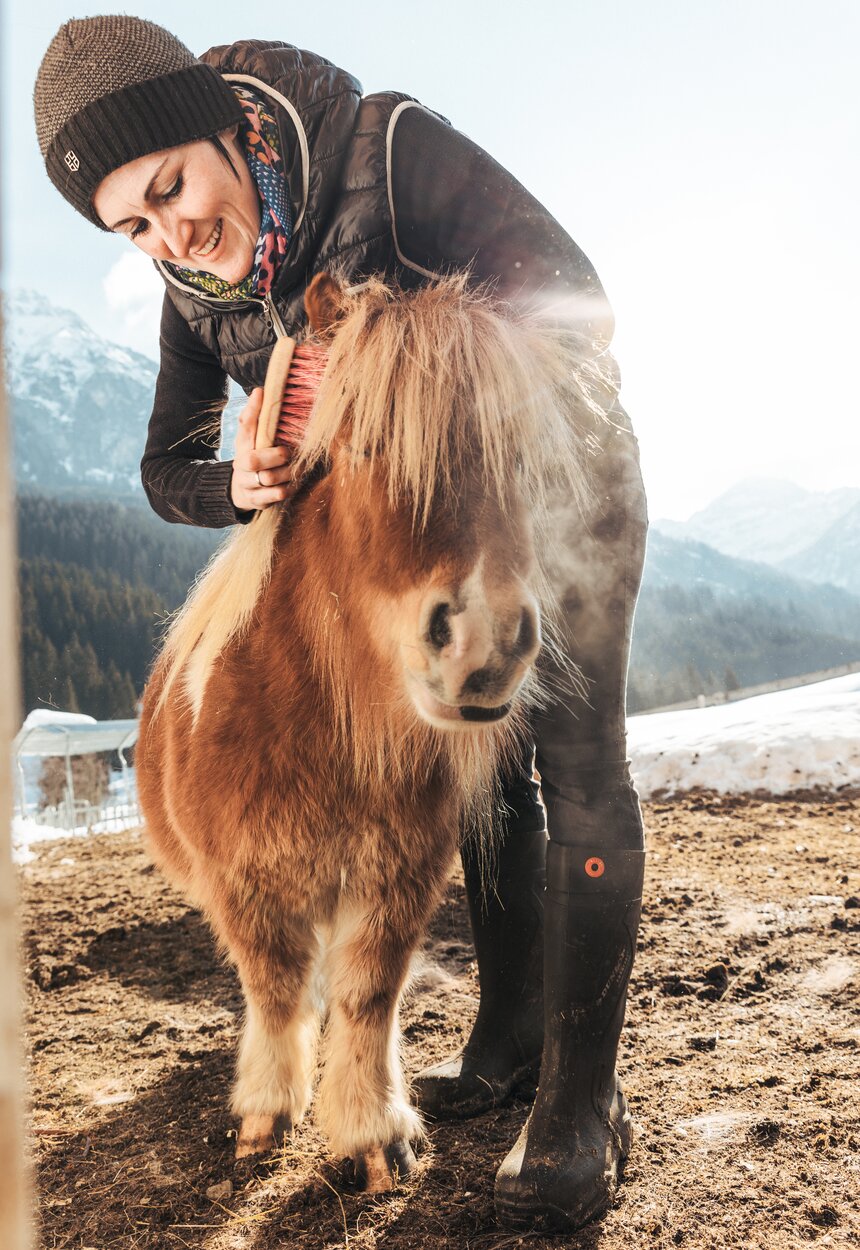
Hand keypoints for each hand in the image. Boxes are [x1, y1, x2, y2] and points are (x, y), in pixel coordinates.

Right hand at [230, 388, 294, 511]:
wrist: (241, 492)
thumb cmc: (253, 459)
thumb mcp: (251, 440)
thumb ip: (255, 419)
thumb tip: (260, 391)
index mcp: (242, 446)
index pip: (244, 426)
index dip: (252, 410)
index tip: (261, 393)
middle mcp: (241, 465)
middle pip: (253, 461)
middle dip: (275, 456)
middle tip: (288, 453)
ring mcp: (248, 485)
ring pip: (269, 479)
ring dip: (287, 472)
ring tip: (296, 468)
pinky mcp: (257, 501)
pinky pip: (277, 495)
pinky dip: (290, 487)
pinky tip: (294, 481)